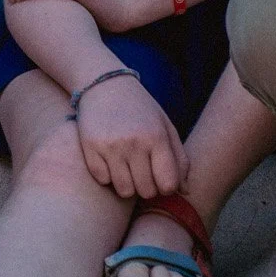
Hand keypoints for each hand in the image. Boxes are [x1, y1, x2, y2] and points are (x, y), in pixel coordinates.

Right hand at [74, 72, 186, 199]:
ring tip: (127, 168)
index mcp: (157, 137)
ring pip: (124, 190)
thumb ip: (179, 159)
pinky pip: (102, 180)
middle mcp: (134, 143)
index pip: (168, 184)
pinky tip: (109, 160)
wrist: (105, 84)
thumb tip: (185, 192)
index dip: (166, 187)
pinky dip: (107, 175)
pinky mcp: (90, 147)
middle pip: (146, 191)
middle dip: (147, 186)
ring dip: (127, 184)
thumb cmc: (141, 109)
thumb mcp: (165, 127)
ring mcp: (111, 146)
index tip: (160, 177)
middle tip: (142, 172)